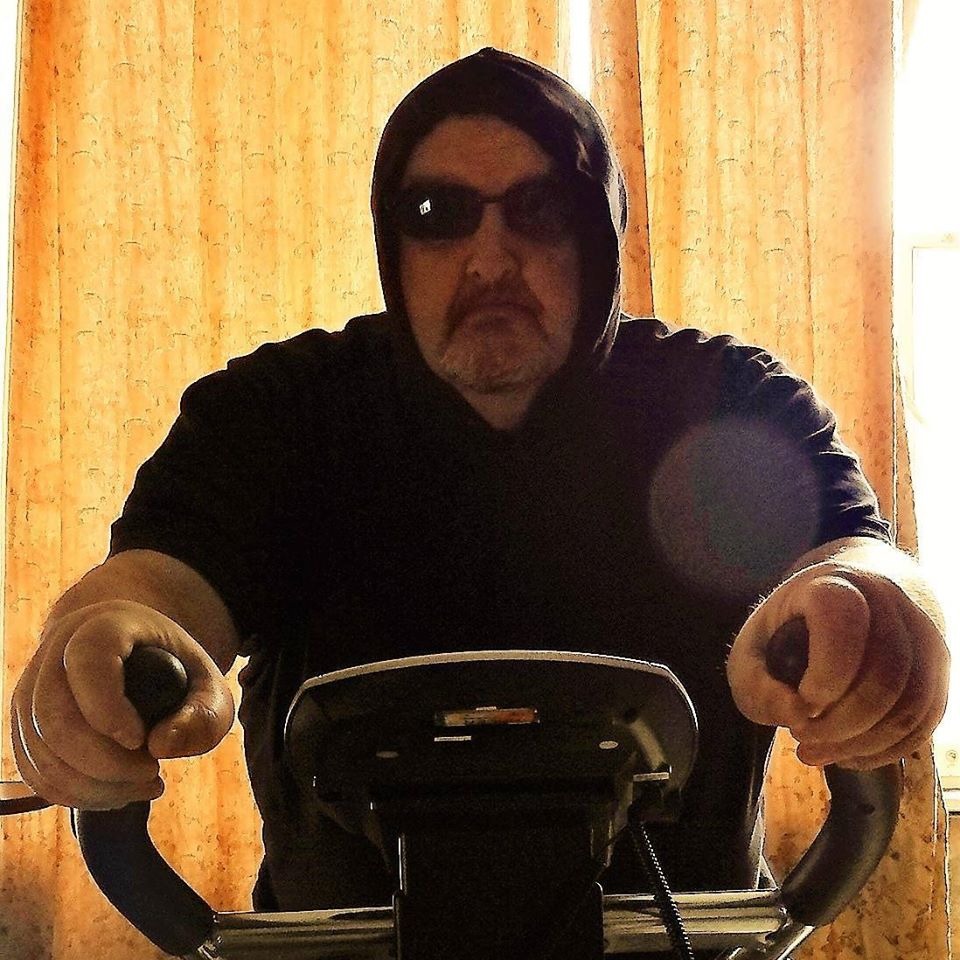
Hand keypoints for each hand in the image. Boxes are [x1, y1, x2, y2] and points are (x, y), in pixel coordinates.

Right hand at [10, 599, 234, 808]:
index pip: (88, 660)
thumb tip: (163, 746)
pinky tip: (116, 792)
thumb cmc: (175, 669)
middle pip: (55, 715)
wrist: (134, 654)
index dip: (108, 709)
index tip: (142, 742)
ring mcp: (33, 685)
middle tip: (152, 773)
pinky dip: (72, 793)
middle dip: (104, 762)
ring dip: (91, 785)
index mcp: (106, 623)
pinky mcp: (25, 722)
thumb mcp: (208, 683)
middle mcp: (58, 648)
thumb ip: (206, 713)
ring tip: (143, 785)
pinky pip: (33, 768)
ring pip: (39, 748)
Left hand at [726, 561, 948, 769]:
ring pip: (912, 703)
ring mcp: (922, 635)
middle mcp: (889, 603)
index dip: (826, 672)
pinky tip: (848, 753)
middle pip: (885, 676)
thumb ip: (753, 681)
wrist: (857, 591)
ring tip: (818, 750)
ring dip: (863, 742)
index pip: (845, 620)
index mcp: (836, 585)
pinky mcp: (939, 668)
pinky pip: (925, 719)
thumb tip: (792, 715)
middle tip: (801, 735)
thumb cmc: (796, 623)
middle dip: (840, 723)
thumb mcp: (753, 643)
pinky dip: (887, 748)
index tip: (801, 701)